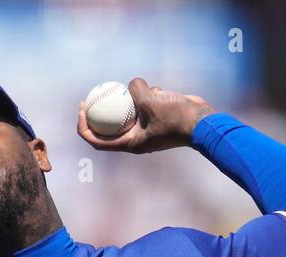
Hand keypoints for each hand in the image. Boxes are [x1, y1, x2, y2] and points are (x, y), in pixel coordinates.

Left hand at [77, 77, 214, 154]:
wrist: (203, 123)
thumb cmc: (177, 118)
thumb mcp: (152, 101)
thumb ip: (137, 90)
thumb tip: (131, 84)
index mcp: (131, 143)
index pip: (98, 141)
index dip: (84, 127)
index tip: (81, 110)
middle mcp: (137, 139)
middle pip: (109, 128)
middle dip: (98, 112)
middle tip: (91, 95)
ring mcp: (148, 129)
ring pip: (130, 113)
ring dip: (130, 99)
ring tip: (135, 88)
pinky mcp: (158, 119)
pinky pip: (146, 105)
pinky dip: (148, 95)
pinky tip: (156, 88)